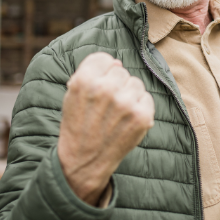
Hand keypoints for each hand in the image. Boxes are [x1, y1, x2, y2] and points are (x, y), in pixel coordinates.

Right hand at [57, 52, 154, 205]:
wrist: (84, 160)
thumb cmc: (78, 125)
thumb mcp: (72, 95)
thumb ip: (90, 73)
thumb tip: (117, 63)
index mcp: (84, 80)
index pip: (104, 59)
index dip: (101, 72)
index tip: (98, 86)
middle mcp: (105, 88)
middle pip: (121, 71)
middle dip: (115, 85)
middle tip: (106, 106)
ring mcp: (125, 102)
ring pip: (135, 83)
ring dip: (128, 95)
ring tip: (116, 114)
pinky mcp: (142, 116)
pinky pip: (147, 97)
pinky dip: (140, 107)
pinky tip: (126, 120)